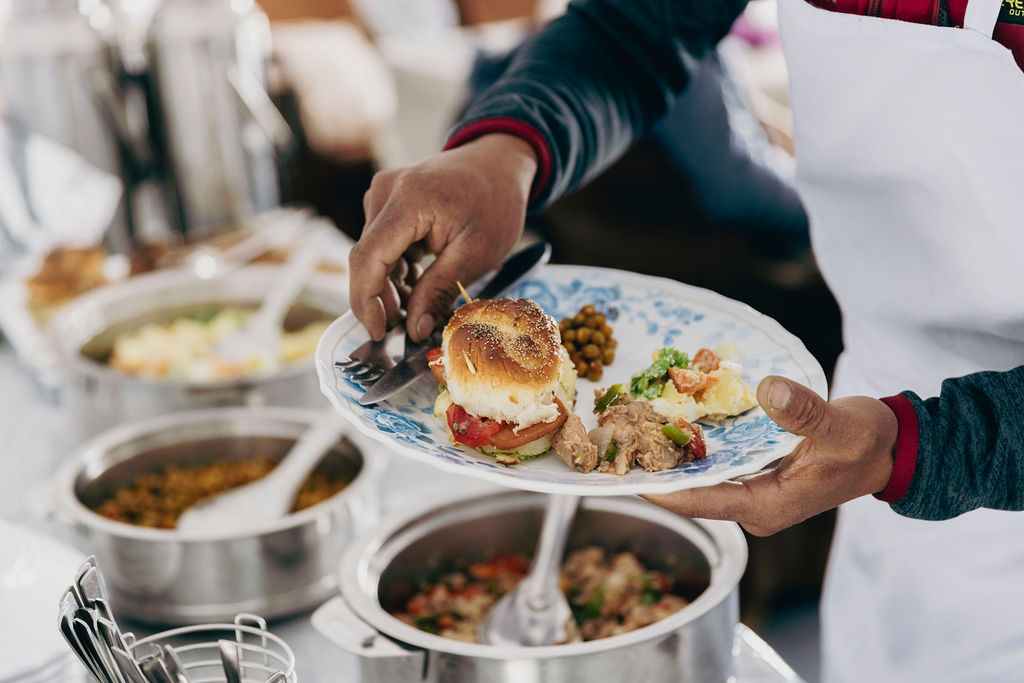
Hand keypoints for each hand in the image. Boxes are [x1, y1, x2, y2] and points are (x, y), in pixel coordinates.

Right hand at [349, 134, 537, 340]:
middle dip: (381, 299)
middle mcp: (386, 191)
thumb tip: (414, 330)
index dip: (366, 301)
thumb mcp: (475, 253)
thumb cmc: (496, 203)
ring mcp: (385, 193)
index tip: (378, 333)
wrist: (500, 162)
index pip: (368, 258)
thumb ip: (439, 290)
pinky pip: (383, 242)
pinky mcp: (389, 200)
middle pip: (367, 258)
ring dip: (390, 286)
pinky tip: (418, 284)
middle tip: (406, 330)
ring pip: (374, 254)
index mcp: (408, 200)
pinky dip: (397, 268)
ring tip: (419, 307)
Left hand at [643, 376, 897, 535]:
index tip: (620, 470)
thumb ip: (806, 412)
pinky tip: (663, 421)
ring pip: (697, 477)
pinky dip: (689, 446)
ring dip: (667, 456)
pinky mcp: (752, 475)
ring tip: (625, 427)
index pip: (698, 502)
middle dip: (653, 468)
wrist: (889, 447)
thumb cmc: (868, 442)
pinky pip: (711, 464)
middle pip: (689, 492)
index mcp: (767, 507)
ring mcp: (751, 492)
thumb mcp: (842, 425)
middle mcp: (752, 506)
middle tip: (611, 438)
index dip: (658, 488)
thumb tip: (768, 391)